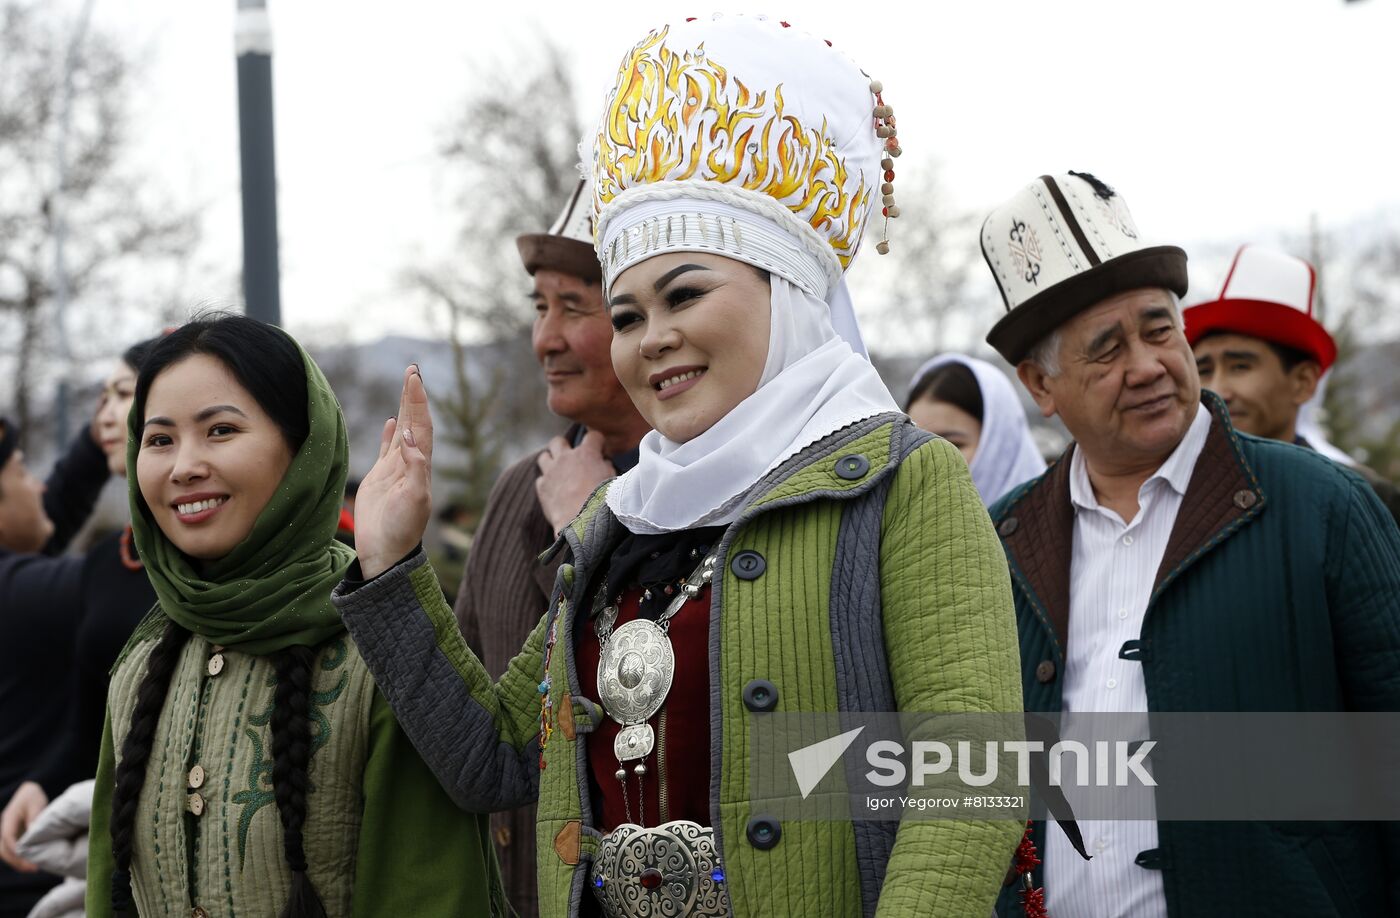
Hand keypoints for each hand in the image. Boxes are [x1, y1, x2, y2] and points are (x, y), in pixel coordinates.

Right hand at [0, 781, 46, 871]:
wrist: (28, 792)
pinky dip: (17, 858)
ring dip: (15, 862)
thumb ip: (34, 818)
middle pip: (3, 849)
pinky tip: (30, 863)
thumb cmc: (33, 796)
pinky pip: (10, 850)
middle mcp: (4, 827)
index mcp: (8, 818)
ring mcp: (6, 832)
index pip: (8, 837)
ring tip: (32, 869)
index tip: (28, 858)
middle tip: (32, 868)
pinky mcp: (12, 836)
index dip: (16, 849)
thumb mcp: (36, 804)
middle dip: (15, 860)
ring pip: (4, 852)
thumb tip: (33, 834)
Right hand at [354, 366, 433, 578]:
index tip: (415, 378)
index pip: (422, 426)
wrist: (386, 554)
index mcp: (420, 466)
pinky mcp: (381, 479)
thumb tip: (410, 436)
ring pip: (403, 431)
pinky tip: (393, 421)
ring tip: (407, 386)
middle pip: (414, 423)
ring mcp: (396, 470)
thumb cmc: (401, 530)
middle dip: (414, 397)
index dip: (418, 402)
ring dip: (405, 409)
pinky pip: (388, 449)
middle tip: (413, 370)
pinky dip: (391, 433)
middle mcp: (411, 464)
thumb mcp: (414, 499)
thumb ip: (415, 468)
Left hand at [536, 431, 614, 532]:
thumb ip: (605, 466)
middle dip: (564, 447)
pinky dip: (546, 483)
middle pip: (558, 441)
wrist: (583, 521)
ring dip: (551, 462)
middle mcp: (565, 458)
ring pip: (544, 457)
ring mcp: (551, 472)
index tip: (600, 451)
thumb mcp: (612, 479)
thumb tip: (602, 462)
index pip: (592, 435)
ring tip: (559, 473)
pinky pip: (540, 479)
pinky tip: (554, 491)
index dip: (597, 442)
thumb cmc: (603, 501)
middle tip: (572, 459)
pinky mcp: (542, 487)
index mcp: (586, 453)